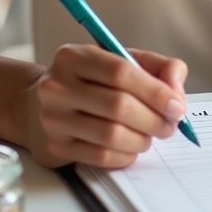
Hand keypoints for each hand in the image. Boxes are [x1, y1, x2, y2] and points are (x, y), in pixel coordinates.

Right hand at [19, 44, 188, 168]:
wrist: (36, 105)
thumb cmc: (88, 81)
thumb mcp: (119, 60)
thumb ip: (156, 66)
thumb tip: (176, 91)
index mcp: (75, 56)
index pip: (122, 72)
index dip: (156, 91)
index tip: (176, 106)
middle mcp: (58, 85)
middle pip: (119, 106)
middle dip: (154, 119)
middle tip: (170, 125)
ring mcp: (52, 118)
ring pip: (112, 135)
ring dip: (142, 139)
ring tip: (150, 136)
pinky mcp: (53, 147)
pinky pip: (100, 156)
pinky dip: (125, 155)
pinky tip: (131, 148)